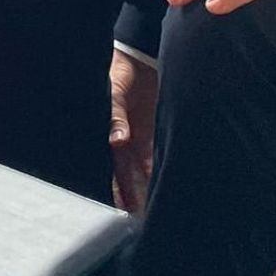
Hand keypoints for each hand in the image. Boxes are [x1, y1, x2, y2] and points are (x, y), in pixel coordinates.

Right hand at [109, 48, 156, 212]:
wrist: (140, 54)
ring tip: (153, 213)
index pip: (109, 167)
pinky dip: (161, 174)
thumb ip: (115, 115)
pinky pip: (157, 159)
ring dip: (147, 191)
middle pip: (125, 177)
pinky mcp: (154, 134)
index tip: (117, 209)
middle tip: (138, 221)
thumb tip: (116, 140)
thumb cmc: (118, 70)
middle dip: (131, 198)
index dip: (114, 188)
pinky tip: (168, 188)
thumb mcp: (112, 90)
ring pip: (142, 173)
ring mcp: (139, 139)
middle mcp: (122, 142)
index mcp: (108, 133)